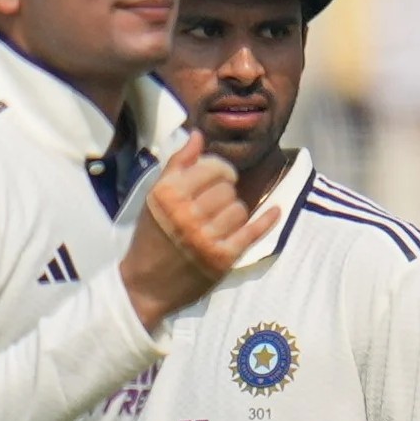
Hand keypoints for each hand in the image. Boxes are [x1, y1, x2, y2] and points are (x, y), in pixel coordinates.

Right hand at [117, 148, 276, 330]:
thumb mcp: (154, 198)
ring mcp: (205, 238)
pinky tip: (274, 212)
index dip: (219, 171)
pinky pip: (253, 231)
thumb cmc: (150, 238)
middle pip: (228, 189)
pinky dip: (267, 220)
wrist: (144, 285)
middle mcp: (186, 215)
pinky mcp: (221, 259)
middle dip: (225, 194)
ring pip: (240, 209)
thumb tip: (197, 135)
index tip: (216, 179)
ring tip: (220, 222)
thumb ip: (177, 165)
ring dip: (234, 213)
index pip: (212, 168)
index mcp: (167, 195)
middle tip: (215, 204)